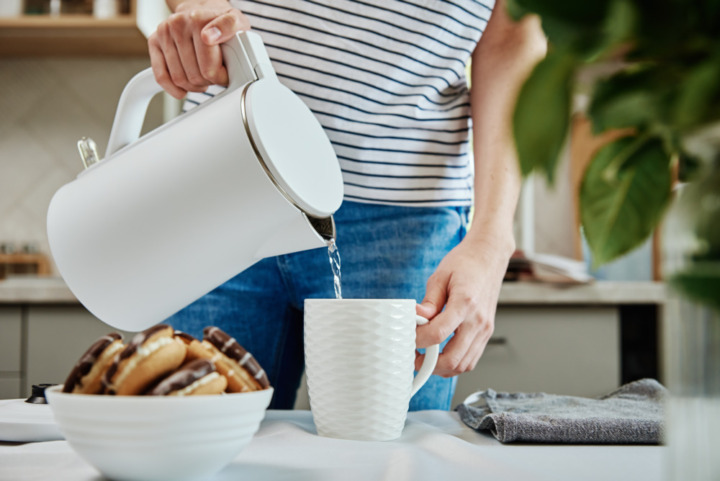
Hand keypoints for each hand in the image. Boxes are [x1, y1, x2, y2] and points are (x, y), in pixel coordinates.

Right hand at [148, 0, 250, 98]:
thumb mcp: (235, 20)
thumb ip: (228, 26)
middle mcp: (177, 24)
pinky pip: (160, 75)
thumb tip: (209, 37)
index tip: (224, 75)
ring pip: (178, 79)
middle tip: (213, 77)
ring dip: (193, 86)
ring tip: (202, 79)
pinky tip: (182, 91)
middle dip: (207, 82)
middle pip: (193, 76)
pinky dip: (171, 88)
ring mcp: (164, 33)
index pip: (208, 67)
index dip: (219, 77)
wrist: (201, 11)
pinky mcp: (154, 42)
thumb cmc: (219, 21)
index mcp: (197, 20)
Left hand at [415, 234, 512, 376]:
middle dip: (429, 364)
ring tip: (426, 358)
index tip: (407, 339)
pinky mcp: (486, 332)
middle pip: (453, 358)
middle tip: (414, 357)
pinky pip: (472, 359)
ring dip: (442, 368)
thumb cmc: (465, 262)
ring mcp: (485, 329)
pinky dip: (455, 364)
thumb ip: (429, 301)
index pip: (439, 333)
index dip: (419, 341)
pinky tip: (441, 356)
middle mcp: (478, 320)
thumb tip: (416, 318)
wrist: (489, 255)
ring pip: (464, 365)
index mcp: (465, 303)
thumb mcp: (440, 276)